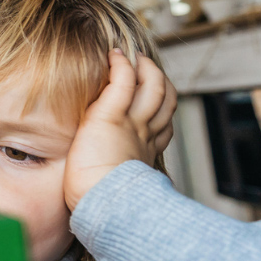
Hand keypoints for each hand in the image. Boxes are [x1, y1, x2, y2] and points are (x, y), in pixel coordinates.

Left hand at [64, 50, 176, 211]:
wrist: (106, 205)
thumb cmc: (101, 202)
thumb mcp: (112, 186)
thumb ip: (110, 177)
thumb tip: (94, 190)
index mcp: (144, 152)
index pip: (162, 125)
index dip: (161, 111)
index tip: (153, 103)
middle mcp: (144, 135)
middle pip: (165, 100)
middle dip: (160, 81)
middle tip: (147, 68)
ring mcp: (132, 123)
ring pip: (152, 86)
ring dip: (145, 68)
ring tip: (133, 56)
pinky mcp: (112, 116)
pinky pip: (124, 81)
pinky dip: (122, 65)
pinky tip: (115, 55)